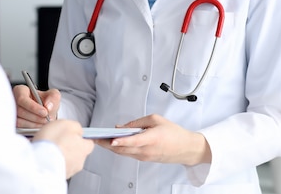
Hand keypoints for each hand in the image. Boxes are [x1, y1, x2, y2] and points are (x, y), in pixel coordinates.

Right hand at [13, 84, 60, 127]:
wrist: (44, 110)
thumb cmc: (45, 100)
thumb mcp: (53, 95)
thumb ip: (53, 98)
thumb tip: (48, 106)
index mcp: (20, 91)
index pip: (22, 99)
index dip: (33, 107)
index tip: (44, 112)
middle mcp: (13, 101)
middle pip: (20, 111)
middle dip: (35, 117)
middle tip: (47, 119)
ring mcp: (12, 113)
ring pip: (20, 121)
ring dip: (34, 124)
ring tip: (44, 122)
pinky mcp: (13, 123)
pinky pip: (20, 128)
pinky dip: (31, 128)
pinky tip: (39, 126)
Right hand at [33, 119, 93, 178]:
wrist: (40, 161)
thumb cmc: (54, 142)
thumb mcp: (68, 124)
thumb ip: (76, 127)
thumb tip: (77, 130)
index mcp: (85, 148)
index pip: (89, 142)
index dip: (79, 137)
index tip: (72, 134)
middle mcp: (79, 162)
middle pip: (77, 152)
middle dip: (68, 147)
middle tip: (57, 140)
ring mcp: (68, 171)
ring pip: (66, 160)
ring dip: (59, 155)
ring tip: (49, 148)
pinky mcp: (56, 176)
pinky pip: (55, 167)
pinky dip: (51, 162)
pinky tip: (44, 156)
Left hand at [95, 114, 210, 165]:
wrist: (186, 148)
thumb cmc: (173, 132)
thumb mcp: (156, 119)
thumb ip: (138, 122)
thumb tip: (122, 127)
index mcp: (152, 138)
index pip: (133, 141)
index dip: (121, 141)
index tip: (110, 140)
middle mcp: (147, 150)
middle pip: (123, 149)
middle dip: (107, 144)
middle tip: (95, 138)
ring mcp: (145, 157)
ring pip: (124, 153)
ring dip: (111, 148)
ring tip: (99, 140)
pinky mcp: (144, 159)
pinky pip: (128, 155)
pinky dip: (119, 149)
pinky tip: (112, 144)